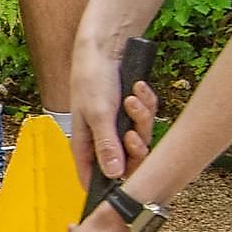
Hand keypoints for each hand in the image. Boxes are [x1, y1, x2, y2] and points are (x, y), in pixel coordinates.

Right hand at [71, 40, 158, 182]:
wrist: (106, 47)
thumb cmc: (91, 78)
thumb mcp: (99, 115)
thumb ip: (106, 146)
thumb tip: (113, 175)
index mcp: (84, 145)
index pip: (93, 178)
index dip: (110, 184)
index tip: (126, 182)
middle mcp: (102, 138)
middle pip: (127, 160)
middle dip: (135, 144)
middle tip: (131, 131)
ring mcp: (118, 126)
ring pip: (140, 138)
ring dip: (141, 117)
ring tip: (132, 99)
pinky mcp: (132, 114)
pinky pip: (147, 118)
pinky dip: (146, 104)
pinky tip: (137, 89)